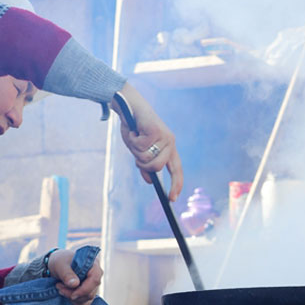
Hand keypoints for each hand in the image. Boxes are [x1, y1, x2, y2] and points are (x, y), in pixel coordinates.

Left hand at [48, 249, 101, 304]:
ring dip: (72, 297)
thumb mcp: (60, 265)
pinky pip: (84, 303)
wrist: (57, 265)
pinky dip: (74, 302)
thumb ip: (67, 274)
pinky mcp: (87, 293)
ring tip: (60, 288)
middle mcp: (96, 276)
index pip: (95, 280)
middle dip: (73, 293)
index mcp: (93, 265)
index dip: (84, 289)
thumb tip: (75, 284)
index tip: (72, 295)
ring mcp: (92, 285)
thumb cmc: (60, 261)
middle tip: (59, 286)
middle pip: (90, 292)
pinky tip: (65, 293)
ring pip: (87, 299)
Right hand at [111, 83, 183, 201]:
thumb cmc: (134, 128)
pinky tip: (134, 131)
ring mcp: (164, 136)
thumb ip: (145, 165)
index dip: (176, 185)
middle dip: (141, 163)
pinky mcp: (156, 131)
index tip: (171, 199)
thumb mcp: (139, 150)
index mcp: (169, 148)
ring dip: (135, 150)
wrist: (128, 105)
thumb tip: (151, 181)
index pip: (176, 170)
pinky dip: (132, 141)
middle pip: (156, 166)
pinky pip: (140, 147)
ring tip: (135, 137)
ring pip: (146, 157)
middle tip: (136, 151)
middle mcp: (170, 142)